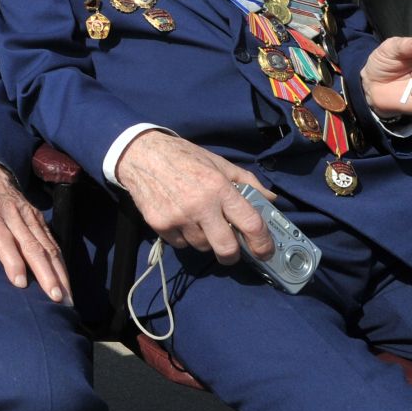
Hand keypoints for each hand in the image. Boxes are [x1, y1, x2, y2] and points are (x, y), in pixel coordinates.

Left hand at [0, 158, 68, 301]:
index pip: (3, 238)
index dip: (12, 261)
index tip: (21, 283)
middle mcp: (13, 213)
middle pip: (32, 245)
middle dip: (46, 273)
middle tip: (55, 298)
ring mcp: (29, 214)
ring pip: (47, 245)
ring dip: (59, 271)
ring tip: (66, 297)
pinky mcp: (38, 217)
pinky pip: (51, 241)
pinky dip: (60, 262)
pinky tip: (66, 280)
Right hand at [114, 130, 275, 264]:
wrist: (141, 155)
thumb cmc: (184, 157)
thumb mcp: (219, 163)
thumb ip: (247, 182)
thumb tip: (270, 199)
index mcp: (219, 187)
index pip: (250, 223)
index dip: (263, 243)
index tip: (265, 251)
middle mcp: (200, 205)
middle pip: (226, 248)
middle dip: (233, 255)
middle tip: (233, 251)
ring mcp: (178, 217)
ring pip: (202, 247)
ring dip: (206, 240)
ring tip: (199, 222)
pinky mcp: (160, 224)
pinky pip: (181, 244)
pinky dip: (185, 237)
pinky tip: (181, 220)